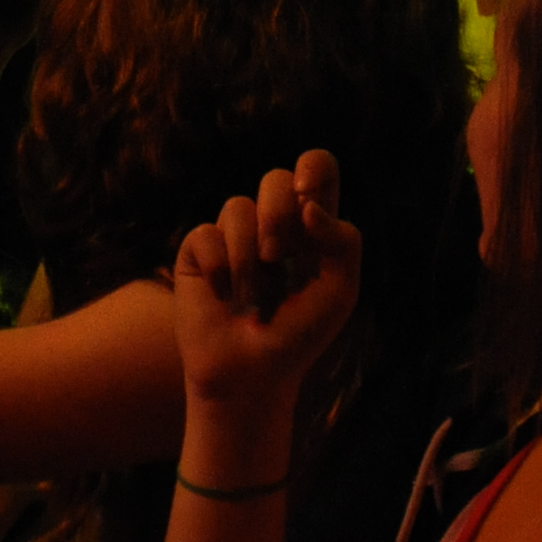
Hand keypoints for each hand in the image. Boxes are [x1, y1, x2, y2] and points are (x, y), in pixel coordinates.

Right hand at [173, 151, 361, 407]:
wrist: (253, 374)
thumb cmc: (299, 335)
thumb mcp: (340, 291)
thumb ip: (343, 241)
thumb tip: (307, 205)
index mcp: (311, 226)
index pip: (316, 167)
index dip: (312, 169)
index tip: (308, 197)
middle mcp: (271, 223)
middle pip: (274, 179)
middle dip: (278, 216)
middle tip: (279, 258)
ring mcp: (232, 236)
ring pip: (237, 206)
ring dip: (249, 258)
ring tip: (252, 296)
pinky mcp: (198, 253)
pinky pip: (205, 234)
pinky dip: (220, 267)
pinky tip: (223, 296)